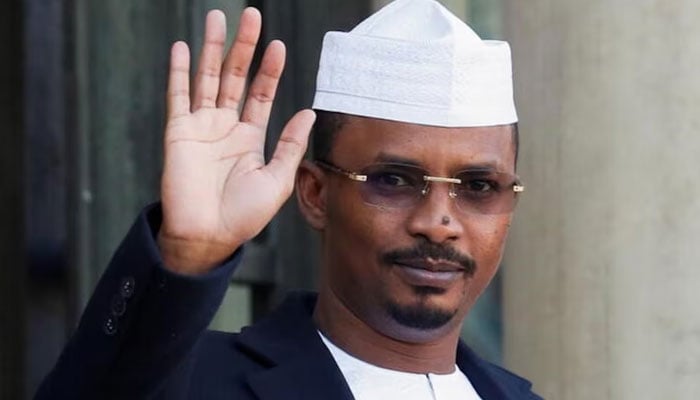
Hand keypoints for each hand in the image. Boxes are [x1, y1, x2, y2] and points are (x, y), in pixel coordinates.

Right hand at [157, 8, 315, 273]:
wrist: (207, 236)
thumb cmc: (243, 215)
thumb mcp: (277, 180)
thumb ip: (291, 145)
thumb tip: (309, 113)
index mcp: (250, 138)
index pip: (261, 94)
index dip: (269, 70)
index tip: (279, 46)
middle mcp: (225, 127)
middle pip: (235, 77)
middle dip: (243, 47)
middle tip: (251, 16)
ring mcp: (201, 127)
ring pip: (207, 78)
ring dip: (212, 49)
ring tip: (218, 18)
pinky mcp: (179, 133)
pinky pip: (178, 96)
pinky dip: (180, 72)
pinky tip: (184, 48)